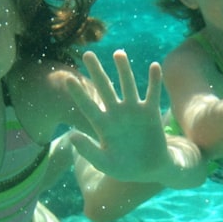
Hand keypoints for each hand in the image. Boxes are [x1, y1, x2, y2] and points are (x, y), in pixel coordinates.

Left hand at [63, 50, 176, 182]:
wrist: (150, 169)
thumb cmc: (125, 168)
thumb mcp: (105, 164)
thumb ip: (88, 151)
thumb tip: (71, 136)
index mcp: (103, 125)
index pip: (88, 106)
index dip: (78, 93)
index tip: (68, 79)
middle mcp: (116, 113)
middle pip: (105, 88)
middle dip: (97, 71)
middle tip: (87, 54)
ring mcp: (133, 110)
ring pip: (127, 85)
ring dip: (123, 69)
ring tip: (118, 53)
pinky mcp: (150, 112)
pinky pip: (152, 93)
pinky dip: (154, 80)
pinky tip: (154, 66)